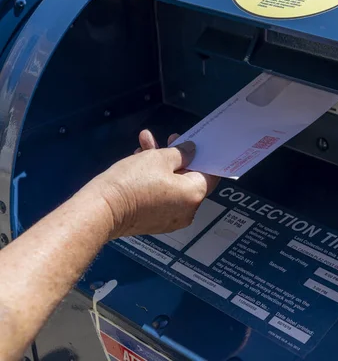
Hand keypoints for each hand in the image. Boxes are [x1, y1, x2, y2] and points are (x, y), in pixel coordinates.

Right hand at [85, 130, 218, 239]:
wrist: (103, 209)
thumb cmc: (133, 181)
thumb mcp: (159, 158)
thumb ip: (181, 152)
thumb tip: (192, 151)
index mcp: (195, 195)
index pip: (210, 174)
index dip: (203, 157)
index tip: (194, 144)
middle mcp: (188, 211)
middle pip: (189, 178)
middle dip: (177, 157)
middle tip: (168, 140)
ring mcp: (172, 219)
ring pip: (173, 185)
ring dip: (161, 165)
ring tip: (143, 145)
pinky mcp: (155, 222)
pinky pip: (162, 197)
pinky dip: (155, 181)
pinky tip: (139, 161)